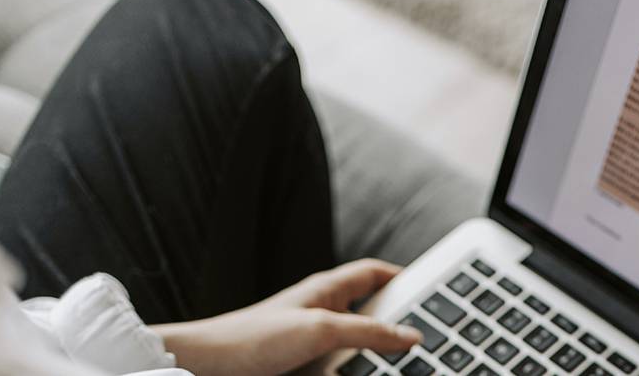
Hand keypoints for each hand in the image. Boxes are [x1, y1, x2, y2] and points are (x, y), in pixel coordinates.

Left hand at [152, 259, 421, 375]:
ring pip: (356, 343)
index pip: (374, 272)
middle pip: (371, 310)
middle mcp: (320, 310)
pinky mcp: (303, 365)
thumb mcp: (322, 330)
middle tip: (422, 337)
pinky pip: (339, 366)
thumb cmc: (252, 338)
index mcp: (326, 289)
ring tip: (396, 364)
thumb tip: (410, 335)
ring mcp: (311, 338)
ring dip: (374, 354)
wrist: (208, 366)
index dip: (402, 277)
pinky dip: (354, 371)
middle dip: (395, 323)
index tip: (430, 291)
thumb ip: (368, 332)